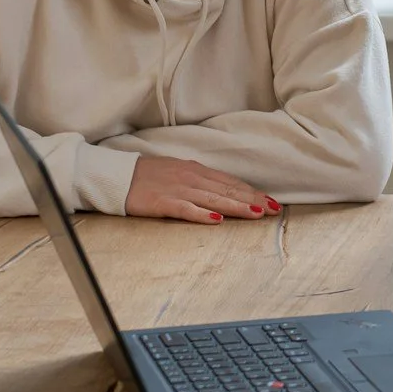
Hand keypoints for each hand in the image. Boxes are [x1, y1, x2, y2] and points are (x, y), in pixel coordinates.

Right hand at [123, 156, 279, 224]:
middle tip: (274, 210)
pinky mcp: (163, 203)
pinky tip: (218, 221)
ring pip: (213, 199)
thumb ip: (199, 180)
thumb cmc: (148, 176)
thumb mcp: (178, 172)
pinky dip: (203, 215)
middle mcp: (191, 178)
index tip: (270, 201)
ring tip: (256, 214)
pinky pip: (186, 209)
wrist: (118, 176)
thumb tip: (222, 190)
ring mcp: (178, 190)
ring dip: (236, 207)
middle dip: (252, 200)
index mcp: (196, 170)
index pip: (230, 182)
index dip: (251, 192)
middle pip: (227, 190)